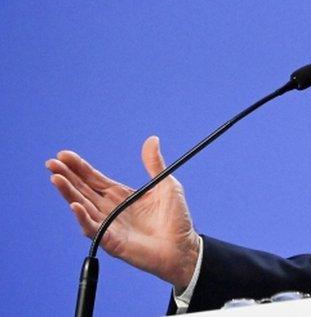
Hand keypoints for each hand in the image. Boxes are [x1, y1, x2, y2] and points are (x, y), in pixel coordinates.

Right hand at [45, 136, 200, 289]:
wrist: (183, 247)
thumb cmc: (176, 219)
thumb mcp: (166, 185)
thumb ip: (155, 164)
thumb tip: (152, 139)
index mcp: (120, 195)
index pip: (94, 178)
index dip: (79, 167)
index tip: (64, 154)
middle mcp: (110, 209)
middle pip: (83, 190)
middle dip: (67, 176)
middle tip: (51, 162)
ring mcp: (109, 225)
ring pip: (83, 207)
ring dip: (68, 193)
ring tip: (56, 178)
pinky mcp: (111, 241)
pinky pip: (93, 229)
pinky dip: (83, 218)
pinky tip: (74, 206)